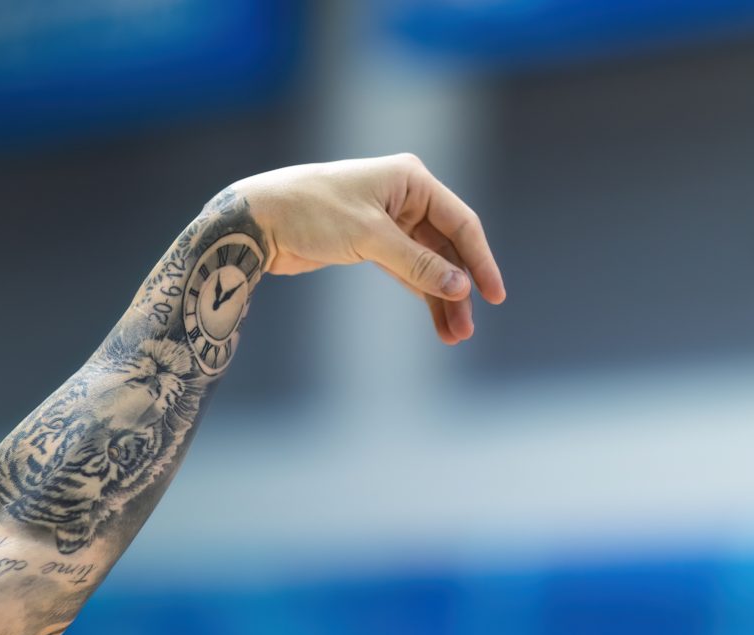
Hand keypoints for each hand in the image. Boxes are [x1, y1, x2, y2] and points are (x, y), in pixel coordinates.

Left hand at [229, 154, 505, 344]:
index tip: (495, 296)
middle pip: (448, 247)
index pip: (461, 222)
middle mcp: (405, 196)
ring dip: (441, 299)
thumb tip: (459, 287)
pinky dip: (421, 294)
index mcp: (411, 179)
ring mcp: (389, 221)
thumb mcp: (369, 237)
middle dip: (458, 288)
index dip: (480, 260)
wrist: (258, 221)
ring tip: (454, 336)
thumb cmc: (311, 212)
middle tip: (467, 329)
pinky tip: (437, 322)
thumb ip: (417, 263)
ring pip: (429, 264)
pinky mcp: (372, 243)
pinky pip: (408, 271)